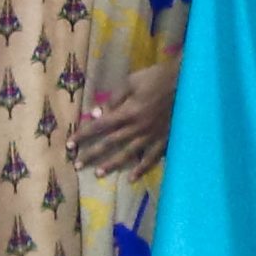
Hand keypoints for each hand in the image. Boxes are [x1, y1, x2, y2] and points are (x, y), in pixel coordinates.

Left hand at [77, 59, 179, 178]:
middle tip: (77, 165)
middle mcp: (137, 128)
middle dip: (92, 154)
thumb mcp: (130, 82)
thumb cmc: (155, 78)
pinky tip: (131, 177)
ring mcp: (151, 136)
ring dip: (111, 165)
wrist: (186, 83)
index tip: (70, 144)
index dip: (83, 135)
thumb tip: (96, 114)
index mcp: (127, 112)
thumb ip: (113, 99)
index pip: (99, 127)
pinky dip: (141, 169)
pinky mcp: (164, 140)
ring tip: (97, 173)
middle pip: (109, 144)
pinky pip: (151, 158)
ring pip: (127, 154)